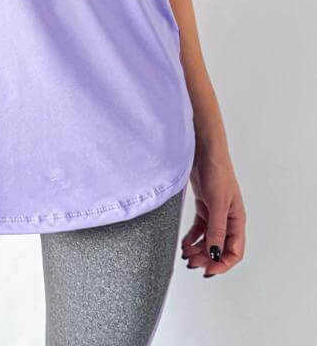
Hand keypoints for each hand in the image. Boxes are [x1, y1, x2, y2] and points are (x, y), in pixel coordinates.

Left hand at [180, 149, 245, 277]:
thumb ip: (216, 229)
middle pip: (219, 248)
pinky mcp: (204, 205)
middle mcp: (228, 219)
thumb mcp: (217, 202)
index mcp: (237, 220)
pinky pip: (199, 228)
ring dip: (198, 250)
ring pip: (208, 240)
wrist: (203, 149)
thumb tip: (216, 254)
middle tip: (191, 264)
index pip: (234, 251)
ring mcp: (215, 212)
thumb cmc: (217, 171)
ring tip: (185, 255)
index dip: (222, 264)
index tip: (207, 270)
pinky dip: (192, 238)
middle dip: (206, 258)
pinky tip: (184, 244)